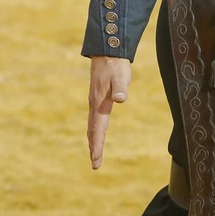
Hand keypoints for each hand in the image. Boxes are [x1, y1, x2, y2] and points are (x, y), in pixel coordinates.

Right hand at [86, 55, 132, 169]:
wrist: (107, 51)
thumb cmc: (116, 65)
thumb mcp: (121, 75)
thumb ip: (121, 88)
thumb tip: (121, 99)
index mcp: (100, 103)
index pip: (98, 128)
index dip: (97, 145)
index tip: (96, 160)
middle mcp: (94, 104)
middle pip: (93, 130)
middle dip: (94, 147)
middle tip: (95, 164)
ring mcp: (95, 101)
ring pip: (93, 125)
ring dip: (93, 140)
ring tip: (95, 154)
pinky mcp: (97, 97)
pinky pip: (95, 118)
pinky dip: (95, 130)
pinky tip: (96, 133)